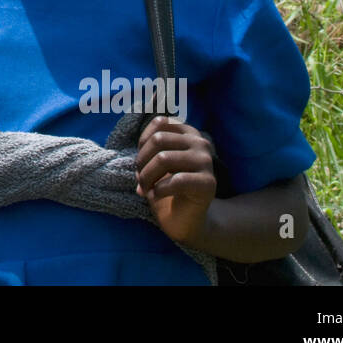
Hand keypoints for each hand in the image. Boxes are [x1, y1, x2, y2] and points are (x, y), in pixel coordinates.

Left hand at [134, 115, 216, 245]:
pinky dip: (159, 190)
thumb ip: (148, 146)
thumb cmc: (167, 188)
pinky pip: (176, 180)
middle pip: (158, 140)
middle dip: (142, 161)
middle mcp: (200, 142)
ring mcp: (206, 162)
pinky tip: (157, 196)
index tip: (142, 162)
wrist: (186, 220)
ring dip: (147, 177)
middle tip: (141, 180)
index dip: (143, 142)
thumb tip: (133, 134)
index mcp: (188, 133)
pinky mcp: (208, 183)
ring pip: (164, 158)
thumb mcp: (153, 161)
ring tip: (146, 189)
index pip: (160, 123)